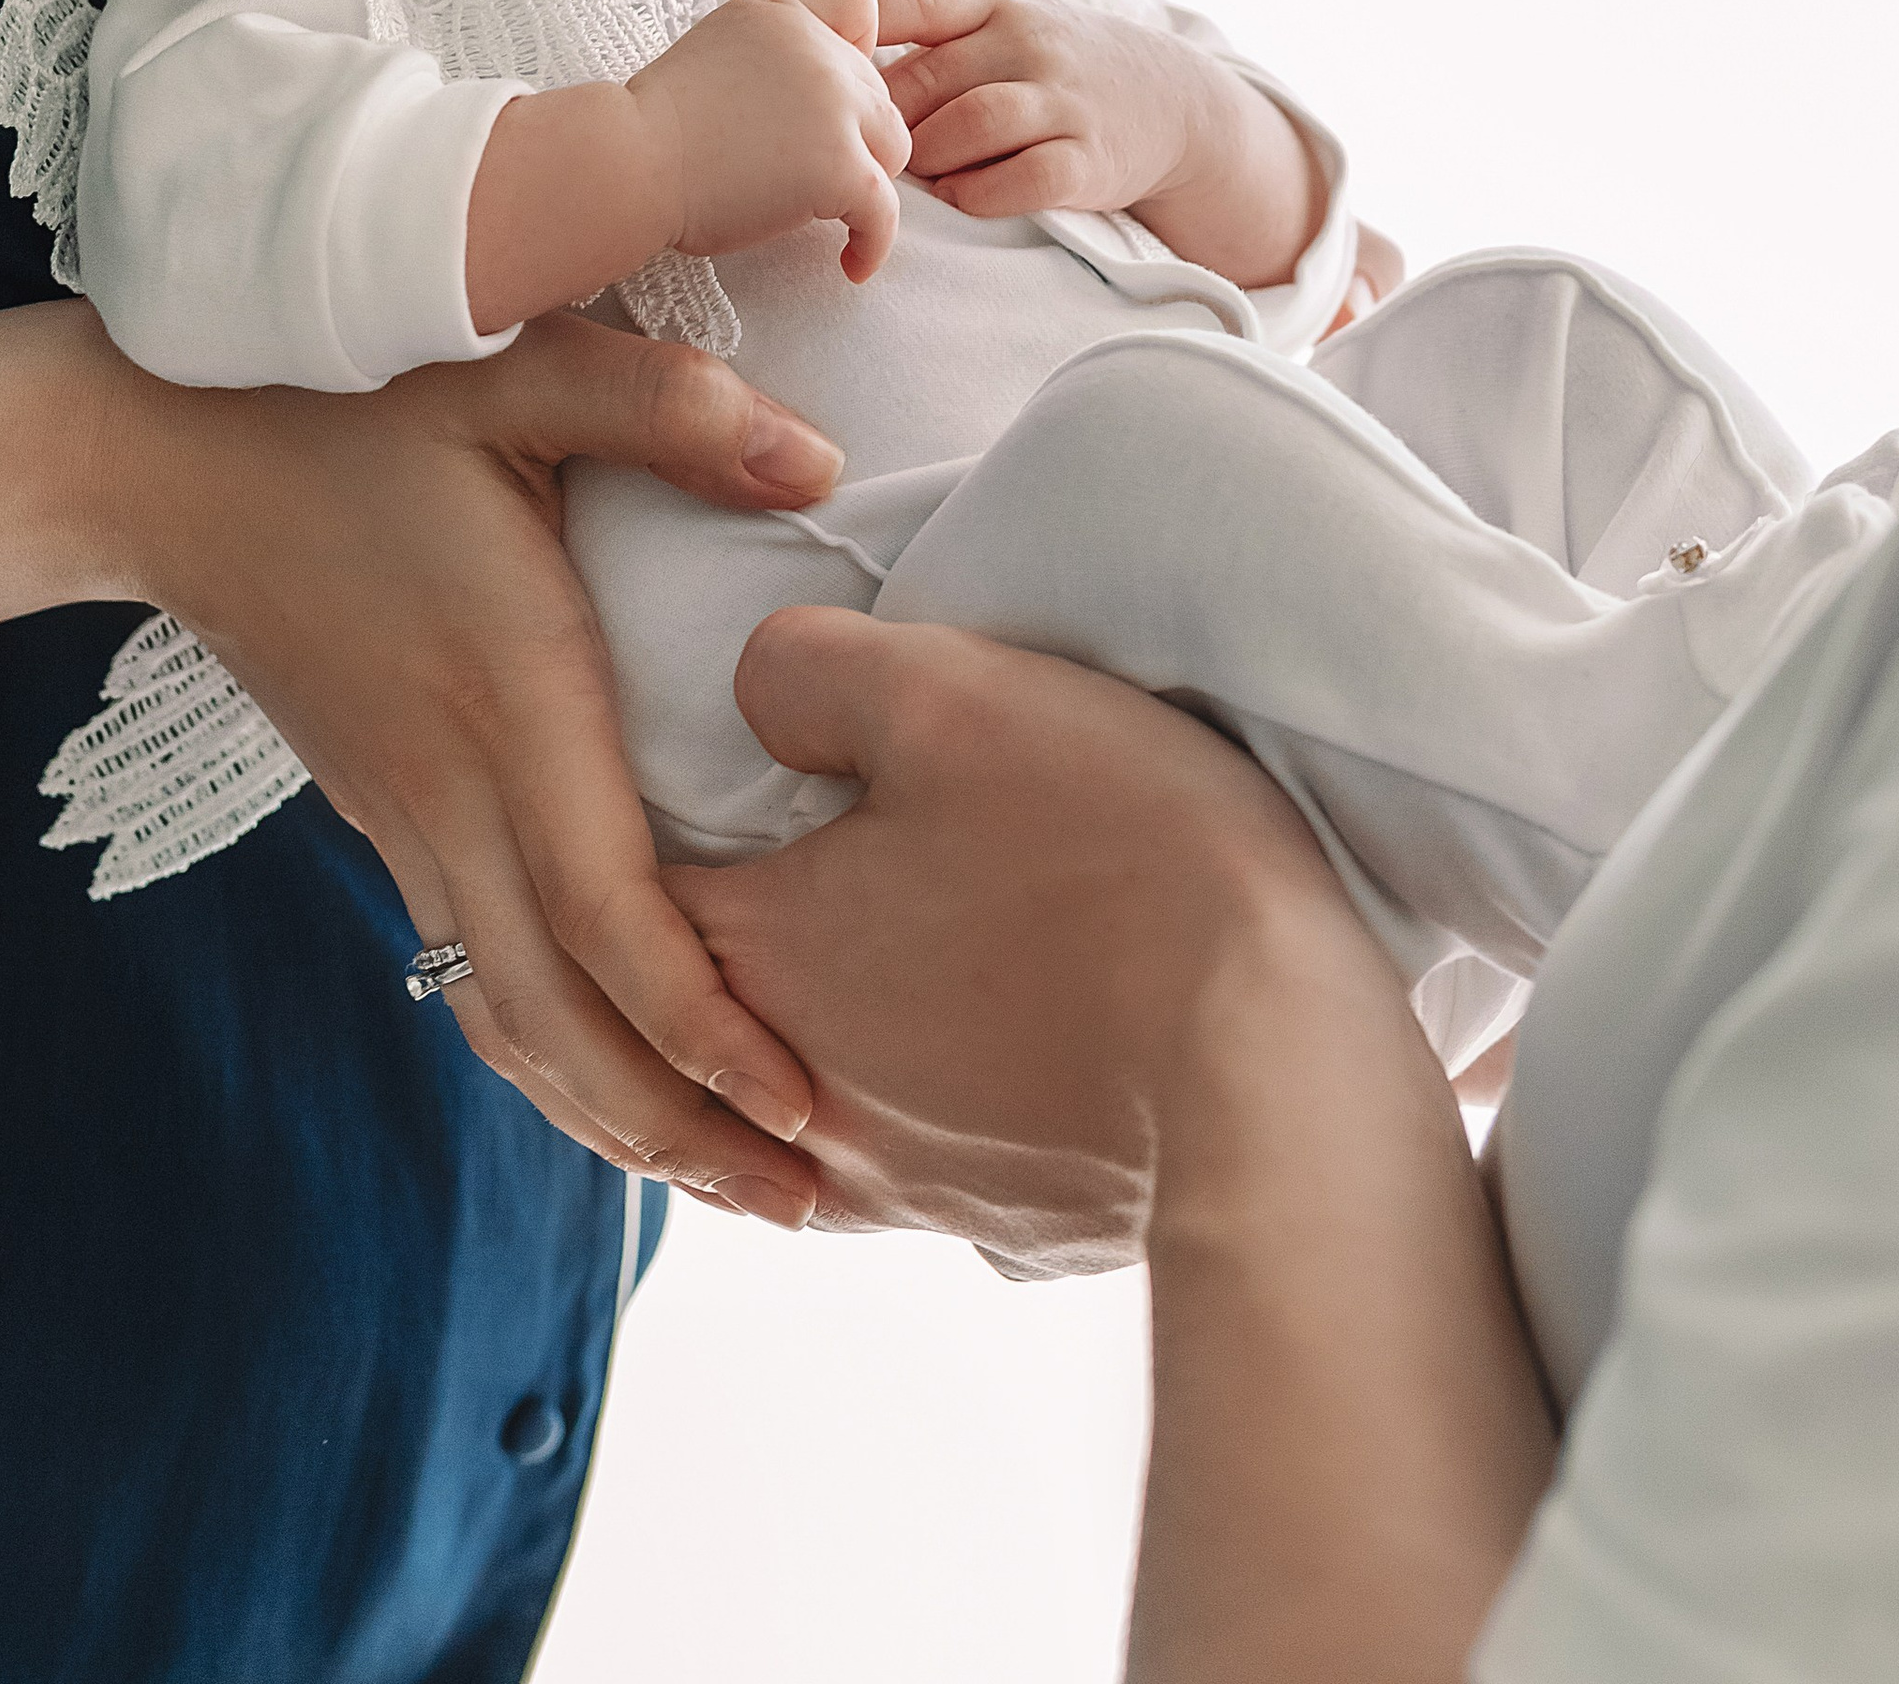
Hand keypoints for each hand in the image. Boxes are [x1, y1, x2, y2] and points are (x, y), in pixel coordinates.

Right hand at [0, 297, 841, 1221]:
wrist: (160, 460)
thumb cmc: (347, 402)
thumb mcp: (511, 365)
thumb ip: (665, 403)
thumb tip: (814, 462)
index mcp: (505, 699)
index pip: (608, 914)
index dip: (703, 1025)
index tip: (799, 1102)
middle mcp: (452, 791)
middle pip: (564, 1020)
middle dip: (683, 1130)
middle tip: (808, 1206)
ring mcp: (407, 819)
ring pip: (510, 1021)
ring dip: (617, 1117)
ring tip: (735, 1184)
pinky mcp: (387, 819)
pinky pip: (477, 975)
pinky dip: (554, 1055)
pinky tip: (621, 1087)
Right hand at [628, 0, 909, 281]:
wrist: (631, 165)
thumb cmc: (657, 127)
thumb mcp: (716, 50)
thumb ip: (774, 54)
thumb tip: (817, 101)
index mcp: (784, 15)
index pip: (858, 3)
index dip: (857, 46)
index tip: (827, 91)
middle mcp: (819, 50)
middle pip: (878, 91)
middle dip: (853, 133)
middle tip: (810, 174)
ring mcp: (835, 106)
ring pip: (894, 147)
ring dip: (866, 180)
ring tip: (827, 212)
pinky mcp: (841, 167)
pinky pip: (885, 212)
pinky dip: (874, 243)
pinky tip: (853, 264)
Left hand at [669, 610, 1555, 1680]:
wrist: (1283, 1079)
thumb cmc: (1115, 863)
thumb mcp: (952, 692)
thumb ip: (809, 671)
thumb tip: (752, 693)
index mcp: (753, 959)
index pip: (615, 890)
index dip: (629, 815)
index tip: (671, 765)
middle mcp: (794, 1099)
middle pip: (694, 1008)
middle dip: (711, 934)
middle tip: (756, 851)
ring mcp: (903, 1186)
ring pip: (799, 1098)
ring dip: (809, 1030)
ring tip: (864, 951)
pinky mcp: (1006, 1226)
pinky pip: (924, 1159)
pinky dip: (922, 1101)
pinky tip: (978, 1052)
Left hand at [873, 0, 1321, 284]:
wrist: (1173, 100)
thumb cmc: (1059, 63)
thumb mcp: (1013, 18)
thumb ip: (940, 26)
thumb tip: (838, 45)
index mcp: (999, 6)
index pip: (919, 5)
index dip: (865, 33)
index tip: (828, 68)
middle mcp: (1030, 46)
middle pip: (930, 79)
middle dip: (886, 121)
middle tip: (865, 150)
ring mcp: (1062, 102)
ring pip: (970, 126)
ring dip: (927, 158)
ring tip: (909, 176)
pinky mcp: (1088, 161)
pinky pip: (1020, 180)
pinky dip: (977, 195)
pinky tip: (961, 197)